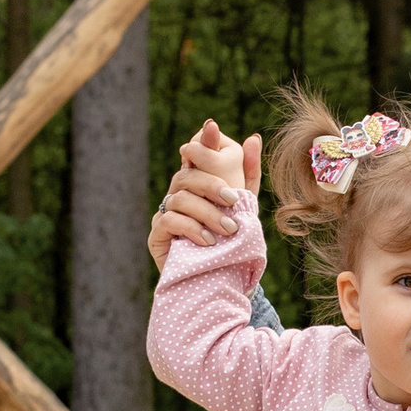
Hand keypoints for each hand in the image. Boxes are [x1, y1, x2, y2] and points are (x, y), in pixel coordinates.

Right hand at [149, 120, 261, 269]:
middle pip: (187, 175)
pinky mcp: (156, 235)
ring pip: (180, 198)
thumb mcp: (245, 206)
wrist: (219, 280)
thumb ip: (247, 173)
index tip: (213, 130)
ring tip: (228, 230)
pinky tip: (208, 241)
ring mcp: (165, 213)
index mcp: (197, 183)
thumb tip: (253, 138)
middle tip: (234, 201)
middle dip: (212, 185)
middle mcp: (178, 194)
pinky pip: (169, 221)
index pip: (195, 154)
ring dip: (207, 213)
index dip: (203, 142)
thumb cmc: (231, 240)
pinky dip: (191, 228)